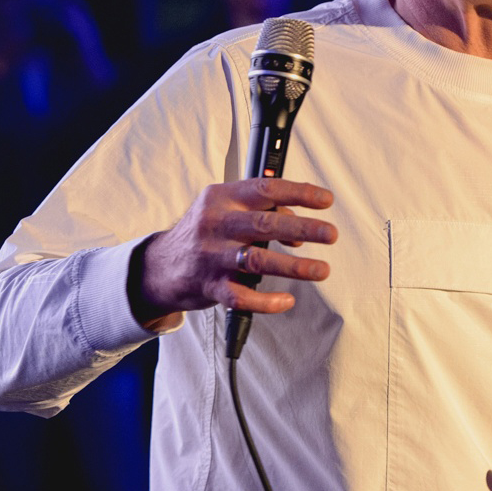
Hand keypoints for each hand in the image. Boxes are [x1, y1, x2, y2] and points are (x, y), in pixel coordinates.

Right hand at [134, 177, 336, 325]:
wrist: (160, 266)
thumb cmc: (204, 233)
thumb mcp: (226, 209)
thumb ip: (261, 211)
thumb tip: (300, 229)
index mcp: (222, 198)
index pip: (265, 189)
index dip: (299, 192)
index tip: (326, 200)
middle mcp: (216, 224)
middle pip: (264, 223)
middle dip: (303, 227)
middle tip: (331, 234)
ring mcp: (212, 256)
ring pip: (257, 260)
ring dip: (294, 266)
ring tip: (321, 269)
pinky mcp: (210, 286)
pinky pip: (242, 297)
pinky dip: (268, 302)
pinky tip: (286, 301)